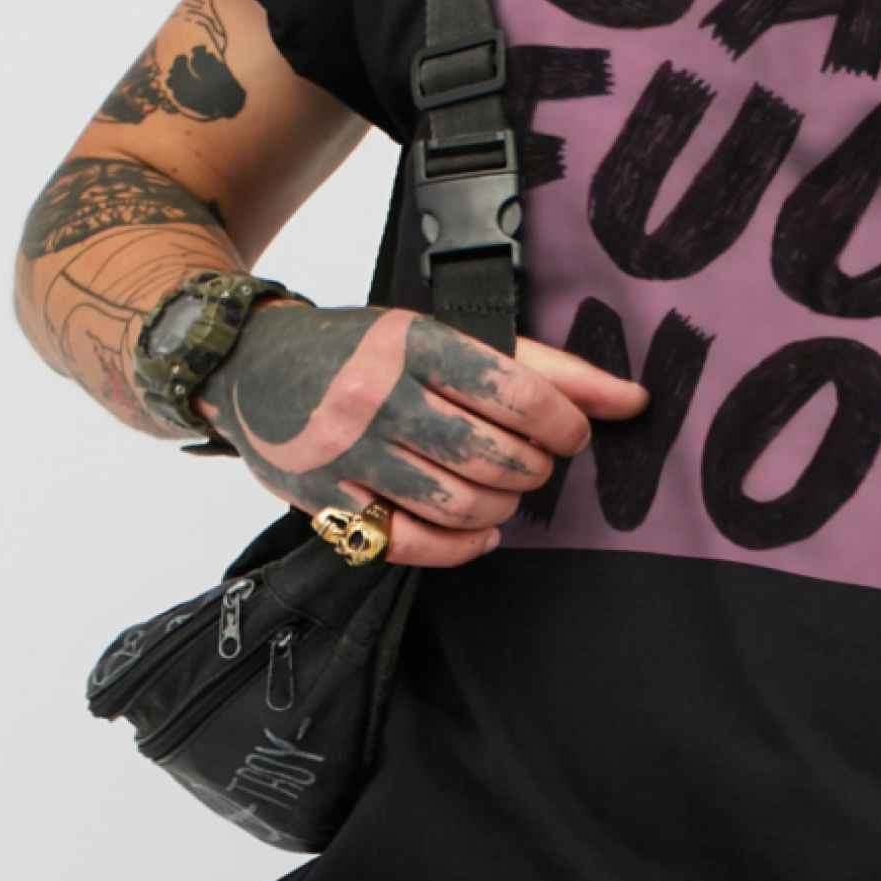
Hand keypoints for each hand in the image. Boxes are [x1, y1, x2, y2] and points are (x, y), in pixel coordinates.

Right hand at [196, 303, 647, 565]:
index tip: (571, 433)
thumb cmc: (360, 349)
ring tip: (505, 489)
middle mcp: (375, 395)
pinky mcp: (324, 502)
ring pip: (458, 501)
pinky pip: (412, 543)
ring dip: (503, 504)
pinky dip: (462, 546)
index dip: (563, 422)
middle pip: (492, 454)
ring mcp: (346, 452)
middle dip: (534, 467)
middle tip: (534, 461)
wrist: (250, 364)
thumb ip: (538, 367)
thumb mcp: (439, 334)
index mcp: (413, 343)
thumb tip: (630, 399)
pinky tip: (480, 529)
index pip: (516, 392)